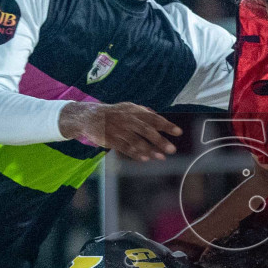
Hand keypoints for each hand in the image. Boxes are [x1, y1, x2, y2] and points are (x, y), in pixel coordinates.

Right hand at [58, 101, 181, 160]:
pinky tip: (145, 159)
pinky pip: (125, 148)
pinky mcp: (109, 139)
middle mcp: (126, 119)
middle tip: (172, 149)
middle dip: (160, 140)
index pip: (153, 117)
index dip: (166, 125)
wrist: (88, 116)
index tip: (178, 132)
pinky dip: (135, 154)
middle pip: (146, 130)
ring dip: (150, 150)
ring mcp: (117, 129)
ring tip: (161, 157)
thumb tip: (160, 118)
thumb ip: (143, 113)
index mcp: (133, 110)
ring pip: (136, 141)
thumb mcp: (128, 108)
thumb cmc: (114, 113)